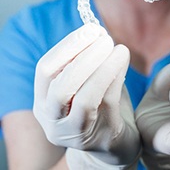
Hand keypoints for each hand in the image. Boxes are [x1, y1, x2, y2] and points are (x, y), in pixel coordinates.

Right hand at [33, 24, 139, 167]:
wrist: (111, 142)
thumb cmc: (98, 107)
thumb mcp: (85, 84)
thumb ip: (87, 62)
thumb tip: (98, 32)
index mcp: (44, 102)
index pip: (45, 70)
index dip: (67, 47)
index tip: (90, 29)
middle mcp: (53, 120)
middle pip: (60, 87)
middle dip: (83, 56)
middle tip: (104, 38)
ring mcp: (74, 132)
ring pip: (84, 98)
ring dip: (102, 67)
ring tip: (118, 47)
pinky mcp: (99, 136)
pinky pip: (107, 103)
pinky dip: (116, 77)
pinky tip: (123, 61)